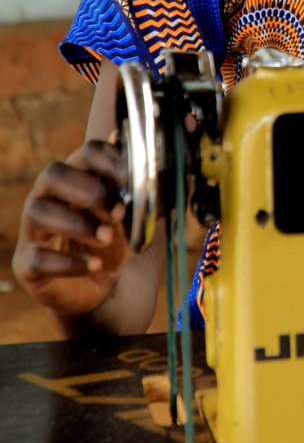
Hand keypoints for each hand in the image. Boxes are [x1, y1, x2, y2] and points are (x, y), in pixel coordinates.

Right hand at [12, 140, 130, 321]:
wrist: (99, 288)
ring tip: (105, 238)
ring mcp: (34, 230)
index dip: (110, 162)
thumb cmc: (111, 245)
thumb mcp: (127, 222)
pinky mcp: (27, 263)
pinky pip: (37, 258)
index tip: (133, 180)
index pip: (87, 153)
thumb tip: (136, 174)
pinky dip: (68, 263)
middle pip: (54, 174)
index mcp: (76, 180)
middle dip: (89, 190)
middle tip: (116, 211)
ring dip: (76, 224)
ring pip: (37, 212)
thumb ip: (129, 200)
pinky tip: (93, 266)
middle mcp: (49, 198)